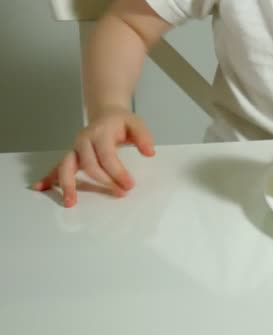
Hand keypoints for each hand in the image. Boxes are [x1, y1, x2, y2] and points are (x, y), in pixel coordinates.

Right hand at [33, 107, 154, 207]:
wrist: (106, 113)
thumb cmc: (121, 122)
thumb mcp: (136, 123)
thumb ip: (143, 137)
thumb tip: (150, 152)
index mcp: (99, 133)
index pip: (107, 156)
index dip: (118, 172)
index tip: (130, 185)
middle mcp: (83, 140)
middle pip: (88, 164)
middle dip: (103, 181)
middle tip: (120, 194)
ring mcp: (75, 148)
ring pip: (66, 166)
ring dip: (67, 184)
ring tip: (70, 202)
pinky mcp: (71, 155)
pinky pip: (57, 167)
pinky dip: (49, 177)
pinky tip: (41, 188)